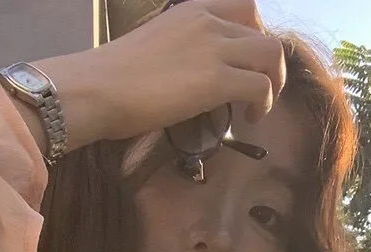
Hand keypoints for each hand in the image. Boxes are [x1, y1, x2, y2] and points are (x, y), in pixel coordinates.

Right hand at [28, 0, 286, 154]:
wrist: (96, 88)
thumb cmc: (112, 77)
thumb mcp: (153, 48)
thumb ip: (179, 52)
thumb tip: (188, 78)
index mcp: (191, 9)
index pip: (243, 6)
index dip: (253, 35)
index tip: (243, 63)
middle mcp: (208, 21)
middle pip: (263, 31)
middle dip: (267, 63)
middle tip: (256, 90)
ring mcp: (214, 48)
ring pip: (271, 54)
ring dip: (273, 83)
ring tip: (257, 109)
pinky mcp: (216, 80)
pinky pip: (262, 86)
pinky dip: (264, 104)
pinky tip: (249, 120)